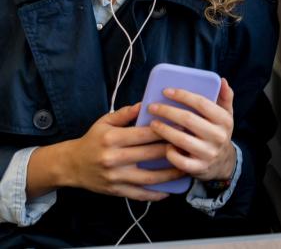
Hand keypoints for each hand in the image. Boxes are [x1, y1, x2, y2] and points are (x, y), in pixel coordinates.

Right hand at [59, 103, 185, 200]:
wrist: (71, 165)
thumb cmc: (92, 140)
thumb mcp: (105, 121)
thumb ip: (126, 113)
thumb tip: (145, 104)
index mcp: (113, 138)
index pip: (145, 134)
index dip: (165, 130)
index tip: (182, 126)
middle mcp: (115, 158)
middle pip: (150, 154)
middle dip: (173, 149)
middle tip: (191, 145)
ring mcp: (116, 177)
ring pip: (149, 177)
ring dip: (170, 173)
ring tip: (187, 167)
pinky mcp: (117, 191)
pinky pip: (140, 194)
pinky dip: (156, 193)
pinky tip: (170, 190)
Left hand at [148, 78, 235, 181]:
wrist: (224, 162)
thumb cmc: (218, 132)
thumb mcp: (226, 114)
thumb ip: (225, 97)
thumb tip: (222, 80)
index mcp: (224, 120)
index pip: (201, 103)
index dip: (182, 96)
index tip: (166, 91)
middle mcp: (218, 136)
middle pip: (188, 120)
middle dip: (168, 111)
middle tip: (152, 107)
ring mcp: (209, 153)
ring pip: (182, 140)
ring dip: (164, 130)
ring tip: (152, 123)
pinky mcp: (199, 168)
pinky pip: (180, 161)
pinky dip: (170, 153)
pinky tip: (164, 145)